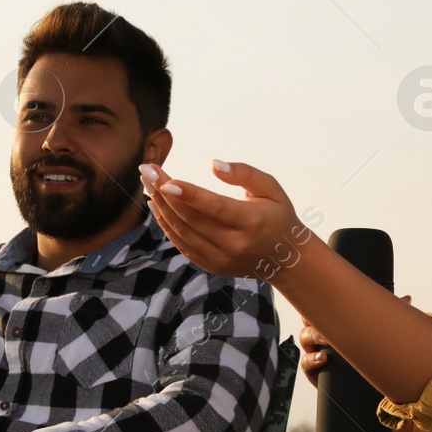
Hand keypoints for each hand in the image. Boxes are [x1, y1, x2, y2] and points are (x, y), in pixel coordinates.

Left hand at [140, 160, 310, 280]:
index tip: (164, 180)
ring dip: (161, 208)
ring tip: (148, 185)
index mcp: (252, 222)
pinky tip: (157, 206)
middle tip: (147, 171)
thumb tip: (214, 164)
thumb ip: (245, 173)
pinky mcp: (212, 266)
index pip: (214, 207)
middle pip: (191, 219)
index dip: (188, 194)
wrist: (284, 258)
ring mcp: (222, 259)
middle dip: (164, 193)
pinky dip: (167, 226)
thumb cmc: (277, 215)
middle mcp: (235, 244)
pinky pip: (183, 245)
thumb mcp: (271, 188)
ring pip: (182, 233)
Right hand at [299, 296, 413, 386]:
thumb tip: (407, 298)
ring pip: (306, 339)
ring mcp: (313, 352)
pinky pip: (306, 363)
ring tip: (328, 340)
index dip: (320, 299)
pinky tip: (322, 359)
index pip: (320, 306)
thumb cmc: (363, 355)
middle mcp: (319, 335)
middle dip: (316, 317)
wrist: (359, 385)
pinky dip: (312, 360)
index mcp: (331, 323)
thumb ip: (385, 316)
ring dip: (315, 337)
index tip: (327, 296)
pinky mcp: (313, 371)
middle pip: (309, 320)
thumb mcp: (372, 334)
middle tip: (330, 317)